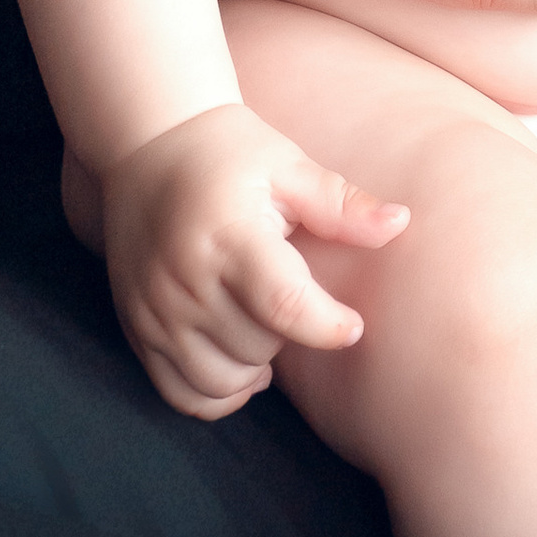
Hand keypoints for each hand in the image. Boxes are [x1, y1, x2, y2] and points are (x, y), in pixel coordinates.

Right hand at [99, 103, 408, 420]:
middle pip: (257, 346)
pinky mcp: (136, 328)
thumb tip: (400, 223)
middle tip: (294, 298)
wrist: (148, 143)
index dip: (326, 326)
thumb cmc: (232, 154)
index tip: (353, 325)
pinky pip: (180, 393)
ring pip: (221, 380)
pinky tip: (238, 362)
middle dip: (289, 334)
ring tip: (268, 329)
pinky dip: (216, 393)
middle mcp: (185, 279)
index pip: (283, 305)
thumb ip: (342, 203)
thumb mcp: (289, 167)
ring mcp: (155, 309)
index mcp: (230, 236)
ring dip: (255, 366)